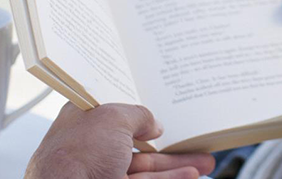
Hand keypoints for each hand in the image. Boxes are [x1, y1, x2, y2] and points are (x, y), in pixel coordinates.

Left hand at [25, 102, 214, 178]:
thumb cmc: (77, 153)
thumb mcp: (114, 117)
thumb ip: (139, 116)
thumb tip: (154, 124)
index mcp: (84, 120)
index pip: (115, 111)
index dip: (140, 110)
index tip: (164, 111)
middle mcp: (92, 146)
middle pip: (138, 142)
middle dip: (168, 144)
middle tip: (191, 141)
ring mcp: (102, 172)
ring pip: (146, 167)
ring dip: (176, 164)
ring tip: (204, 162)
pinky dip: (169, 178)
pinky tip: (190, 175)